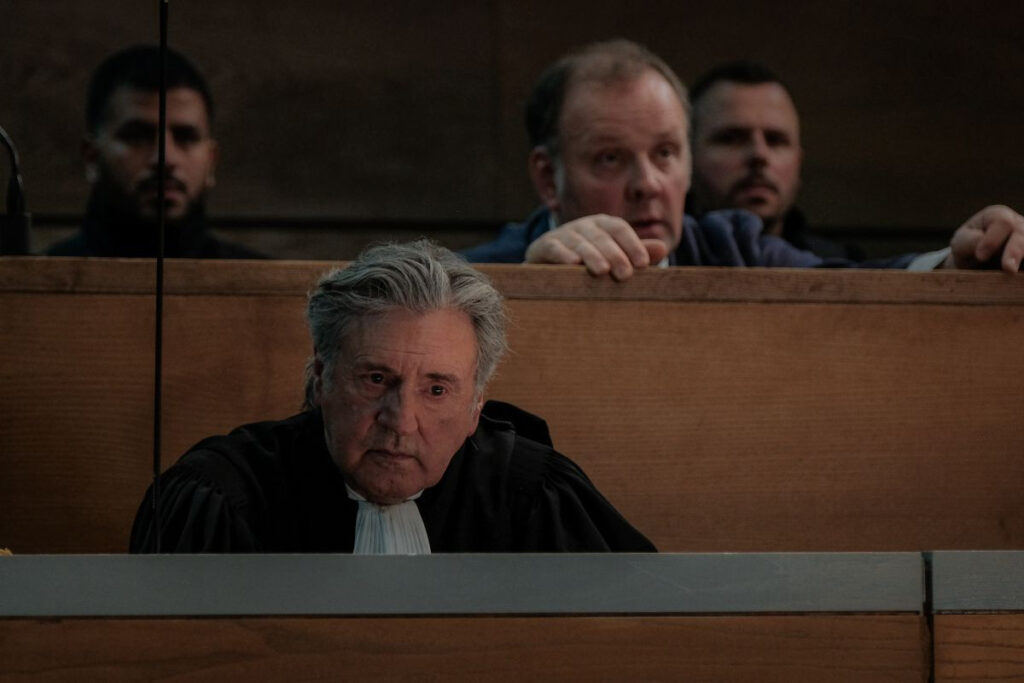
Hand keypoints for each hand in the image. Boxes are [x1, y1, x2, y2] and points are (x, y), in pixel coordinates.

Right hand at [524, 214, 668, 280]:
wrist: (549, 265)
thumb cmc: (589, 263)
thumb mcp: (614, 257)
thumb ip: (637, 254)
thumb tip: (663, 248)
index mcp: (602, 225)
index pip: (619, 229)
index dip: (632, 244)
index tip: (643, 264)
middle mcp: (583, 226)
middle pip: (601, 236)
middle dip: (615, 255)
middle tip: (625, 274)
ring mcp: (563, 234)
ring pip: (579, 242)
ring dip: (591, 256)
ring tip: (602, 271)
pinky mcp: (543, 245)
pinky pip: (554, 247)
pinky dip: (563, 255)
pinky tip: (572, 264)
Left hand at [946, 205, 1023, 271]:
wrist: (974, 264)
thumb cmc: (966, 249)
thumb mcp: (961, 243)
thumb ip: (970, 241)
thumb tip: (983, 249)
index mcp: (998, 215)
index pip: (1003, 222)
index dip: (992, 240)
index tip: (980, 256)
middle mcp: (1018, 224)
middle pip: (1023, 234)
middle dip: (1016, 251)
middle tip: (1008, 268)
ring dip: (1022, 258)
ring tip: (1014, 272)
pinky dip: (1023, 271)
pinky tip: (1019, 275)